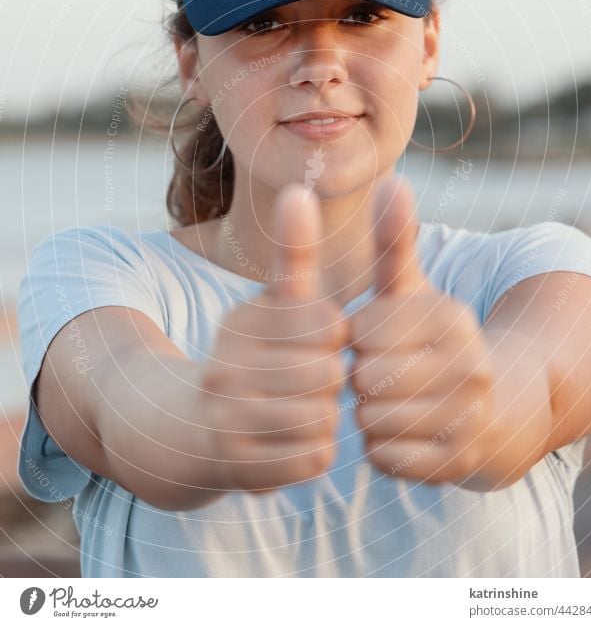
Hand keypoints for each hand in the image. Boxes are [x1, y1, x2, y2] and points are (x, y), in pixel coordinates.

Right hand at [201, 184, 348, 493]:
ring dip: (324, 416)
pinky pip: (316, 458)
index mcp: (239, 320)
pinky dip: (314, 451)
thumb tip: (299, 188)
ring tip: (301, 408)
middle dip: (330, 378)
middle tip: (308, 381)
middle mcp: (224, 366)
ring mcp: (226, 418)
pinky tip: (292, 440)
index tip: (315, 340)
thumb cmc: (255, 355)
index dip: (334, 334)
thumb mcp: (275, 302)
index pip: (329, 322)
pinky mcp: (238, 466)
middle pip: (329, 372)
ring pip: (324, 417)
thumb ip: (295, 249)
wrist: (191, 427)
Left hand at [349, 176, 495, 483]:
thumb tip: (392, 179)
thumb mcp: (411, 289)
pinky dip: (380, 448)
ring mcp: (469, 417)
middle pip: (366, 378)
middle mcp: (470, 366)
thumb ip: (395, 240)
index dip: (354, 339)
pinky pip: (386, 458)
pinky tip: (395, 431)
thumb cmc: (430, 339)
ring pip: (373, 421)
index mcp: (452, 318)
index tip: (368, 340)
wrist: (494, 407)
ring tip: (383, 401)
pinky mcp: (459, 463)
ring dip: (366, 414)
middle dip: (359, 377)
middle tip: (373, 374)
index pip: (362, 331)